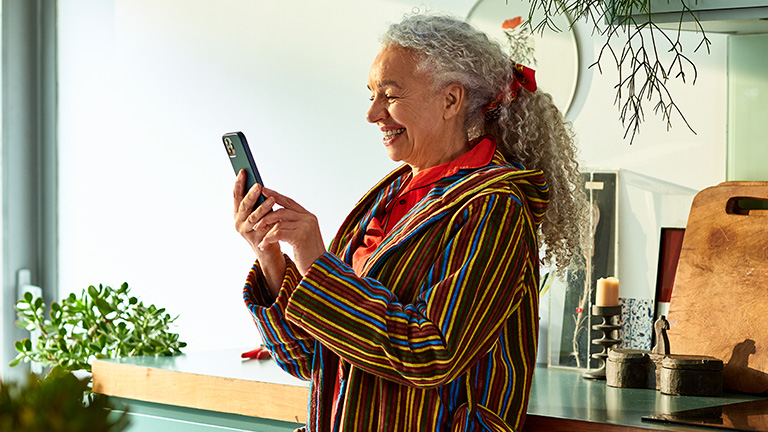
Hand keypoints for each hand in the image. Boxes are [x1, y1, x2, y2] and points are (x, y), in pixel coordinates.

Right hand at [233, 170, 283, 293]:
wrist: (268, 251)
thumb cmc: (265, 228)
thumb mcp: (260, 213)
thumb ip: (257, 202)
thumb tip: (261, 185)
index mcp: (238, 212)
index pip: (236, 195)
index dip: (239, 183)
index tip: (243, 171)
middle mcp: (238, 221)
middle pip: (243, 204)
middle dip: (250, 193)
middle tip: (258, 184)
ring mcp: (245, 230)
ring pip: (253, 216)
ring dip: (262, 206)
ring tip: (271, 198)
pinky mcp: (254, 238)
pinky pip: (261, 225)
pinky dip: (267, 216)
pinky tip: (274, 208)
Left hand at [255, 188, 325, 276]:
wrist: (319, 270)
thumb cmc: (308, 255)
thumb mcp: (301, 236)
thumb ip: (292, 224)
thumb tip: (274, 217)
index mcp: (309, 216)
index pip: (289, 202)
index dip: (275, 196)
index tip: (263, 190)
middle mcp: (308, 218)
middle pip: (282, 211)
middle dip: (266, 217)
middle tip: (256, 224)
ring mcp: (305, 226)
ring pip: (278, 222)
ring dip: (266, 231)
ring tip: (261, 239)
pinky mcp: (300, 236)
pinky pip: (278, 233)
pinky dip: (268, 239)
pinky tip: (264, 245)